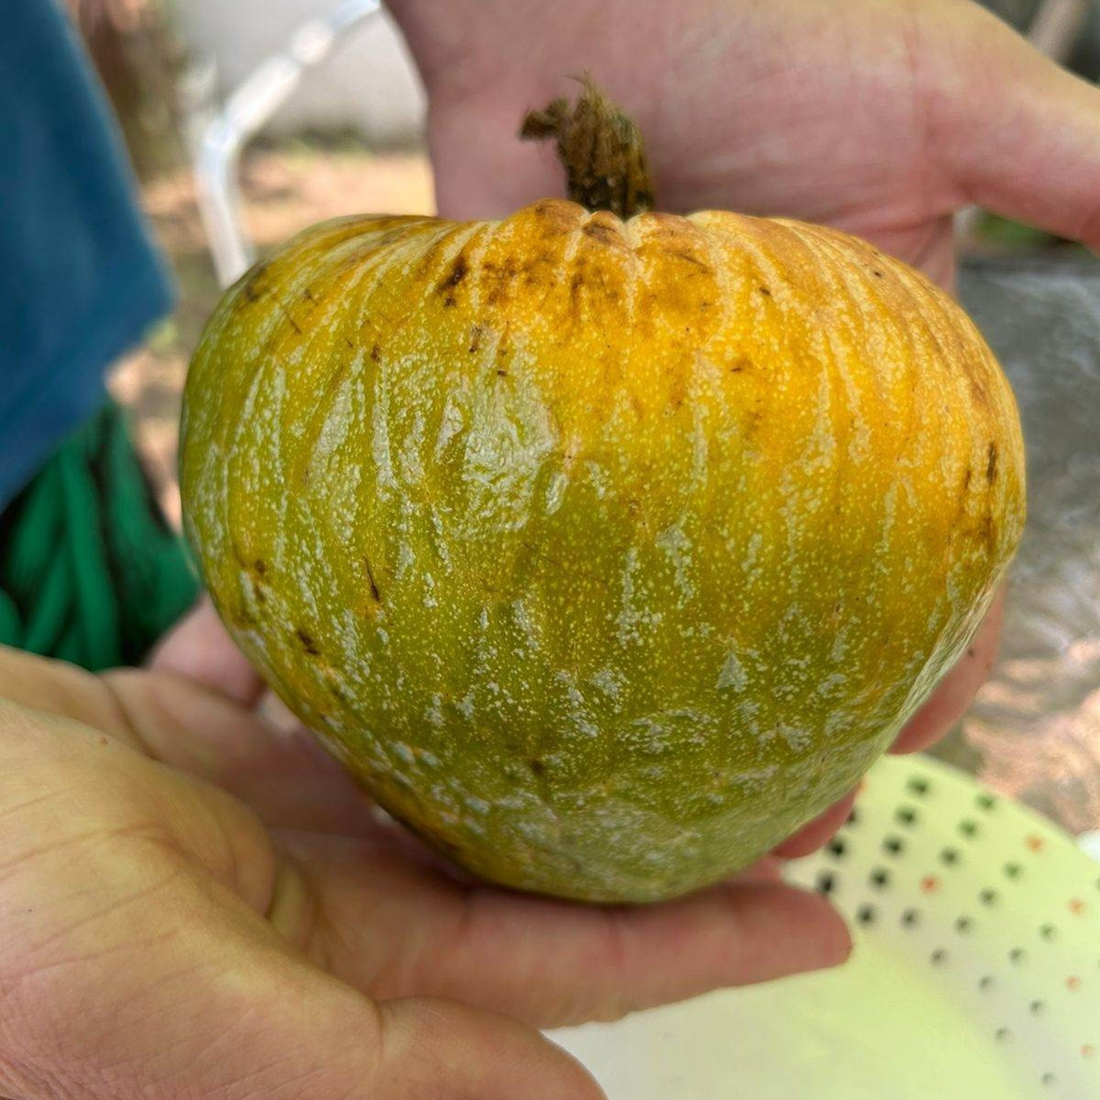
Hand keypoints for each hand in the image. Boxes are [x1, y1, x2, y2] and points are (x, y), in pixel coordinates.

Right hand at [0, 639, 846, 1098]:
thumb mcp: (153, 1008)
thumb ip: (364, 1072)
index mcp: (331, 984)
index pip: (561, 966)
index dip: (698, 943)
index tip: (820, 912)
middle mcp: (317, 905)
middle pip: (529, 852)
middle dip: (655, 807)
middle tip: (781, 743)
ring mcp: (264, 813)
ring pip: (446, 757)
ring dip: (545, 712)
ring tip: (652, 645)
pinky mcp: (208, 738)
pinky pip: (323, 679)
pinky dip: (375, 639)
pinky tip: (451, 576)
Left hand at [386, 0, 1081, 771]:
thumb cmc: (758, 12)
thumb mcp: (949, 96)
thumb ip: (1081, 170)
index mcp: (879, 364)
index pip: (927, 534)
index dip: (937, 639)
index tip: (922, 728)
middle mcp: (770, 409)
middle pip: (799, 588)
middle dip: (804, 704)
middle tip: (786, 813)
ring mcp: (659, 415)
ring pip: (685, 582)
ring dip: (692, 688)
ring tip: (682, 795)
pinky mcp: (558, 402)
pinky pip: (569, 522)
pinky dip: (578, 604)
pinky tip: (573, 690)